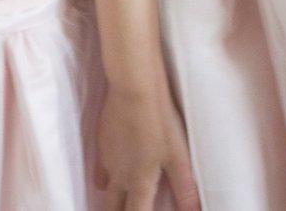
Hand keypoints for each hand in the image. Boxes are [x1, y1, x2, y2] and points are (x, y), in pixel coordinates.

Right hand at [94, 85, 201, 210]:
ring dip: (111, 198)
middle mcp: (118, 176)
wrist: (134, 88)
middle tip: (125, 209)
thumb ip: (185, 189)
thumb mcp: (178, 157)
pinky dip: (106, 176)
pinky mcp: (101, 140)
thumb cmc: (159, 122)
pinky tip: (116, 167)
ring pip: (104, 188)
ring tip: (119, 200)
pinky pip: (100, 167)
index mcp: (138, 183)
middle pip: (112, 208)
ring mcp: (106, 158)